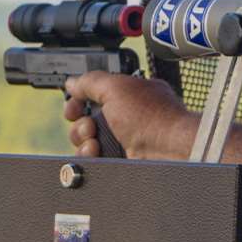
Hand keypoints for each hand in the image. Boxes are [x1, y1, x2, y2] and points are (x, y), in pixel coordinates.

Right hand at [62, 72, 196, 158]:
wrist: (170, 151)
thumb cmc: (152, 118)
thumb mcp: (116, 87)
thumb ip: (90, 82)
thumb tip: (72, 83)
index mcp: (129, 95)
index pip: (95, 96)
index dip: (79, 101)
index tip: (73, 107)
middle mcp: (127, 118)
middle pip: (86, 121)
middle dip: (80, 124)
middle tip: (90, 126)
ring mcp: (124, 141)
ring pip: (87, 142)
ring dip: (83, 140)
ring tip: (94, 142)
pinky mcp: (122, 160)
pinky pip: (94, 159)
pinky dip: (89, 156)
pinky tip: (96, 152)